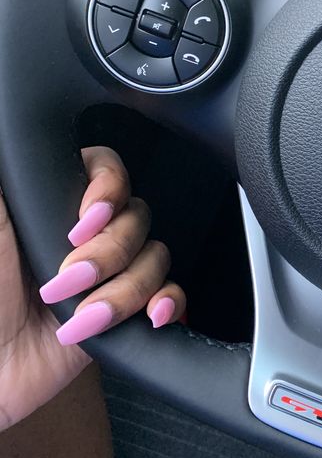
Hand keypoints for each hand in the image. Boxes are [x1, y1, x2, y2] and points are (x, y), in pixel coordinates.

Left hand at [0, 147, 185, 430]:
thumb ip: (12, 176)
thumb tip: (15, 139)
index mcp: (54, 206)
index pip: (108, 171)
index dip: (108, 191)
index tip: (85, 219)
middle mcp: (86, 237)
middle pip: (137, 217)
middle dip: (108, 252)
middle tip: (68, 278)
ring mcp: (108, 277)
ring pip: (155, 259)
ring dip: (123, 290)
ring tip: (84, 316)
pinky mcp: (125, 318)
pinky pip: (170, 298)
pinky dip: (167, 305)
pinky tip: (149, 317)